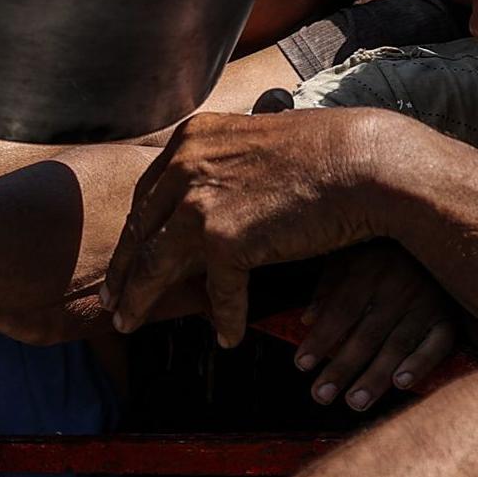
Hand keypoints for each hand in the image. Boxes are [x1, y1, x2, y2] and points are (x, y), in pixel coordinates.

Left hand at [104, 108, 396, 344]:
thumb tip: (210, 194)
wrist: (366, 162)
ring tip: (130, 325)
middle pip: (141, 231)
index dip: (135, 232)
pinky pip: (218, 292)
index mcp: (191, 140)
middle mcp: (186, 166)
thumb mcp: (257, 142)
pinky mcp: (224, 238)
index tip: (126, 258)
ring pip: (156, 265)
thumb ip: (224, 163)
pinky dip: (225, 317)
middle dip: (123, 271)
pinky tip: (227, 336)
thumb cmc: (328, 153)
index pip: (148, 195)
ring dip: (141, 301)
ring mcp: (200, 202)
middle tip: (111, 301)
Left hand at [293, 242, 460, 410]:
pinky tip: (401, 383)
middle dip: (342, 367)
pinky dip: (420, 364)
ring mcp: (426, 304)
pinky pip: (437, 345)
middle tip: (320, 396)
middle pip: (366, 334)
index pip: (341, 311)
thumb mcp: (349, 257)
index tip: (301, 365)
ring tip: (354, 402)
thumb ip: (327, 286)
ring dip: (375, 376)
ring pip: (397, 345)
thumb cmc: (382, 254)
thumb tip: (306, 319)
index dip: (321, 338)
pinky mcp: (448, 318)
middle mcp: (398, 288)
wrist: (441, 240)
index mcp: (369, 271)